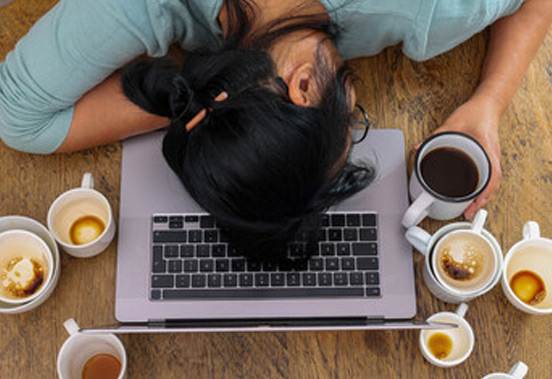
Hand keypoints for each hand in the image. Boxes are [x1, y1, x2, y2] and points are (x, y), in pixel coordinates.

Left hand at [419, 95, 502, 219]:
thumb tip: (418, 148)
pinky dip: (482, 188)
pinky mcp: (488, 157)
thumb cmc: (475, 112)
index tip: (473, 206)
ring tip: (470, 208)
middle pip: (492, 184)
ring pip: (491, 182)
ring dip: (482, 197)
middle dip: (481, 201)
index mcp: (486, 149)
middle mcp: (492, 156)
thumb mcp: (451, 124)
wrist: (488, 104)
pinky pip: (489, 176)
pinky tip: (473, 195)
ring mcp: (492, 157)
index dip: (483, 194)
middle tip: (468, 213)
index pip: (491, 177)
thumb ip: (433, 137)